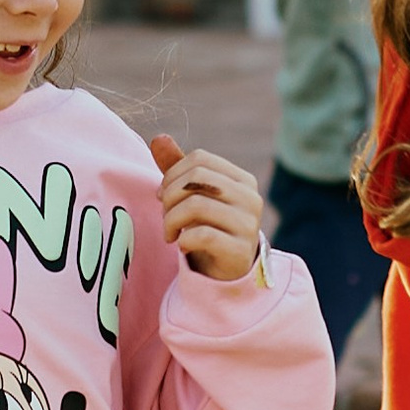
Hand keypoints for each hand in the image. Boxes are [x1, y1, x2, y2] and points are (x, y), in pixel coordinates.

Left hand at [150, 136, 261, 281]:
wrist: (228, 271)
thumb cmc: (210, 227)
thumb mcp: (195, 196)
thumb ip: (179, 169)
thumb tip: (158, 138)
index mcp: (242, 180)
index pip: (199, 159)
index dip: (172, 174)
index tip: (163, 196)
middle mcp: (251, 198)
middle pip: (197, 178)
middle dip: (170, 196)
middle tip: (164, 215)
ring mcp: (248, 224)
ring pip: (196, 206)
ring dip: (171, 220)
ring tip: (169, 232)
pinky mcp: (240, 250)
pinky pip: (202, 235)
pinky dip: (184, 239)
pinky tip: (181, 245)